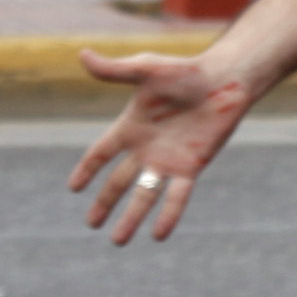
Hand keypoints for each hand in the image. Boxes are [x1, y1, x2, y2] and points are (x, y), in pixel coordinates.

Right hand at [68, 50, 257, 243]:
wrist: (224, 81)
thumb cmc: (185, 71)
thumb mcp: (145, 69)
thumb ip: (114, 70)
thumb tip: (81, 55)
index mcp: (131, 126)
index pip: (101, 153)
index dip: (87, 169)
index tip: (73, 188)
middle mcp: (146, 148)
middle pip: (119, 181)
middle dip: (105, 203)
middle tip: (92, 224)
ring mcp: (168, 160)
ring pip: (144, 196)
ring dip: (131, 218)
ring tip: (118, 241)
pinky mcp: (190, 167)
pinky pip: (176, 196)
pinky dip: (168, 215)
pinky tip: (159, 235)